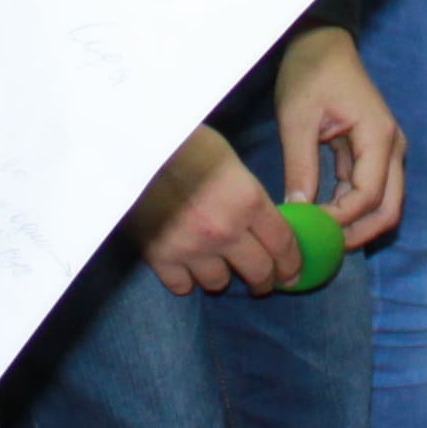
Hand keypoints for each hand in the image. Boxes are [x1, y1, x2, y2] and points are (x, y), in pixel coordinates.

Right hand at [129, 127, 297, 294]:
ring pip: (219, 283)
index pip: (283, 244)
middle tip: (262, 281)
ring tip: (216, 266)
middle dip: (264, 280)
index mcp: (248, 201)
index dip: (292, 263)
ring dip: (221, 276)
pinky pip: (182, 286)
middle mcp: (226, 230)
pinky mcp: (161, 257)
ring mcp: (193, 247)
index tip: (293, 273)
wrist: (133, 146)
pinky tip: (185, 267)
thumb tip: (262, 223)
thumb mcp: (230, 162)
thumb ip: (248, 197)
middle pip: (258, 272)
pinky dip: (185, 279)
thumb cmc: (184, 142)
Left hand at [272, 25, 406, 244]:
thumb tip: (297, 210)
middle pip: (389, 208)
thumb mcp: (297, 119)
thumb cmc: (310, 73)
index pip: (368, 195)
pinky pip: (368, 190)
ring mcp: (386, 150)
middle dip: (359, 234)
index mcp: (378, 136)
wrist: (322, 43)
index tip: (310, 229)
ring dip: (355, 224)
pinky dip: (349, 207)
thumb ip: (300, 165)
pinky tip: (321, 216)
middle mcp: (391, 147)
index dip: (341, 219)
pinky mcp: (373, 152)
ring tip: (319, 237)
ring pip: (383, 204)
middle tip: (323, 249)